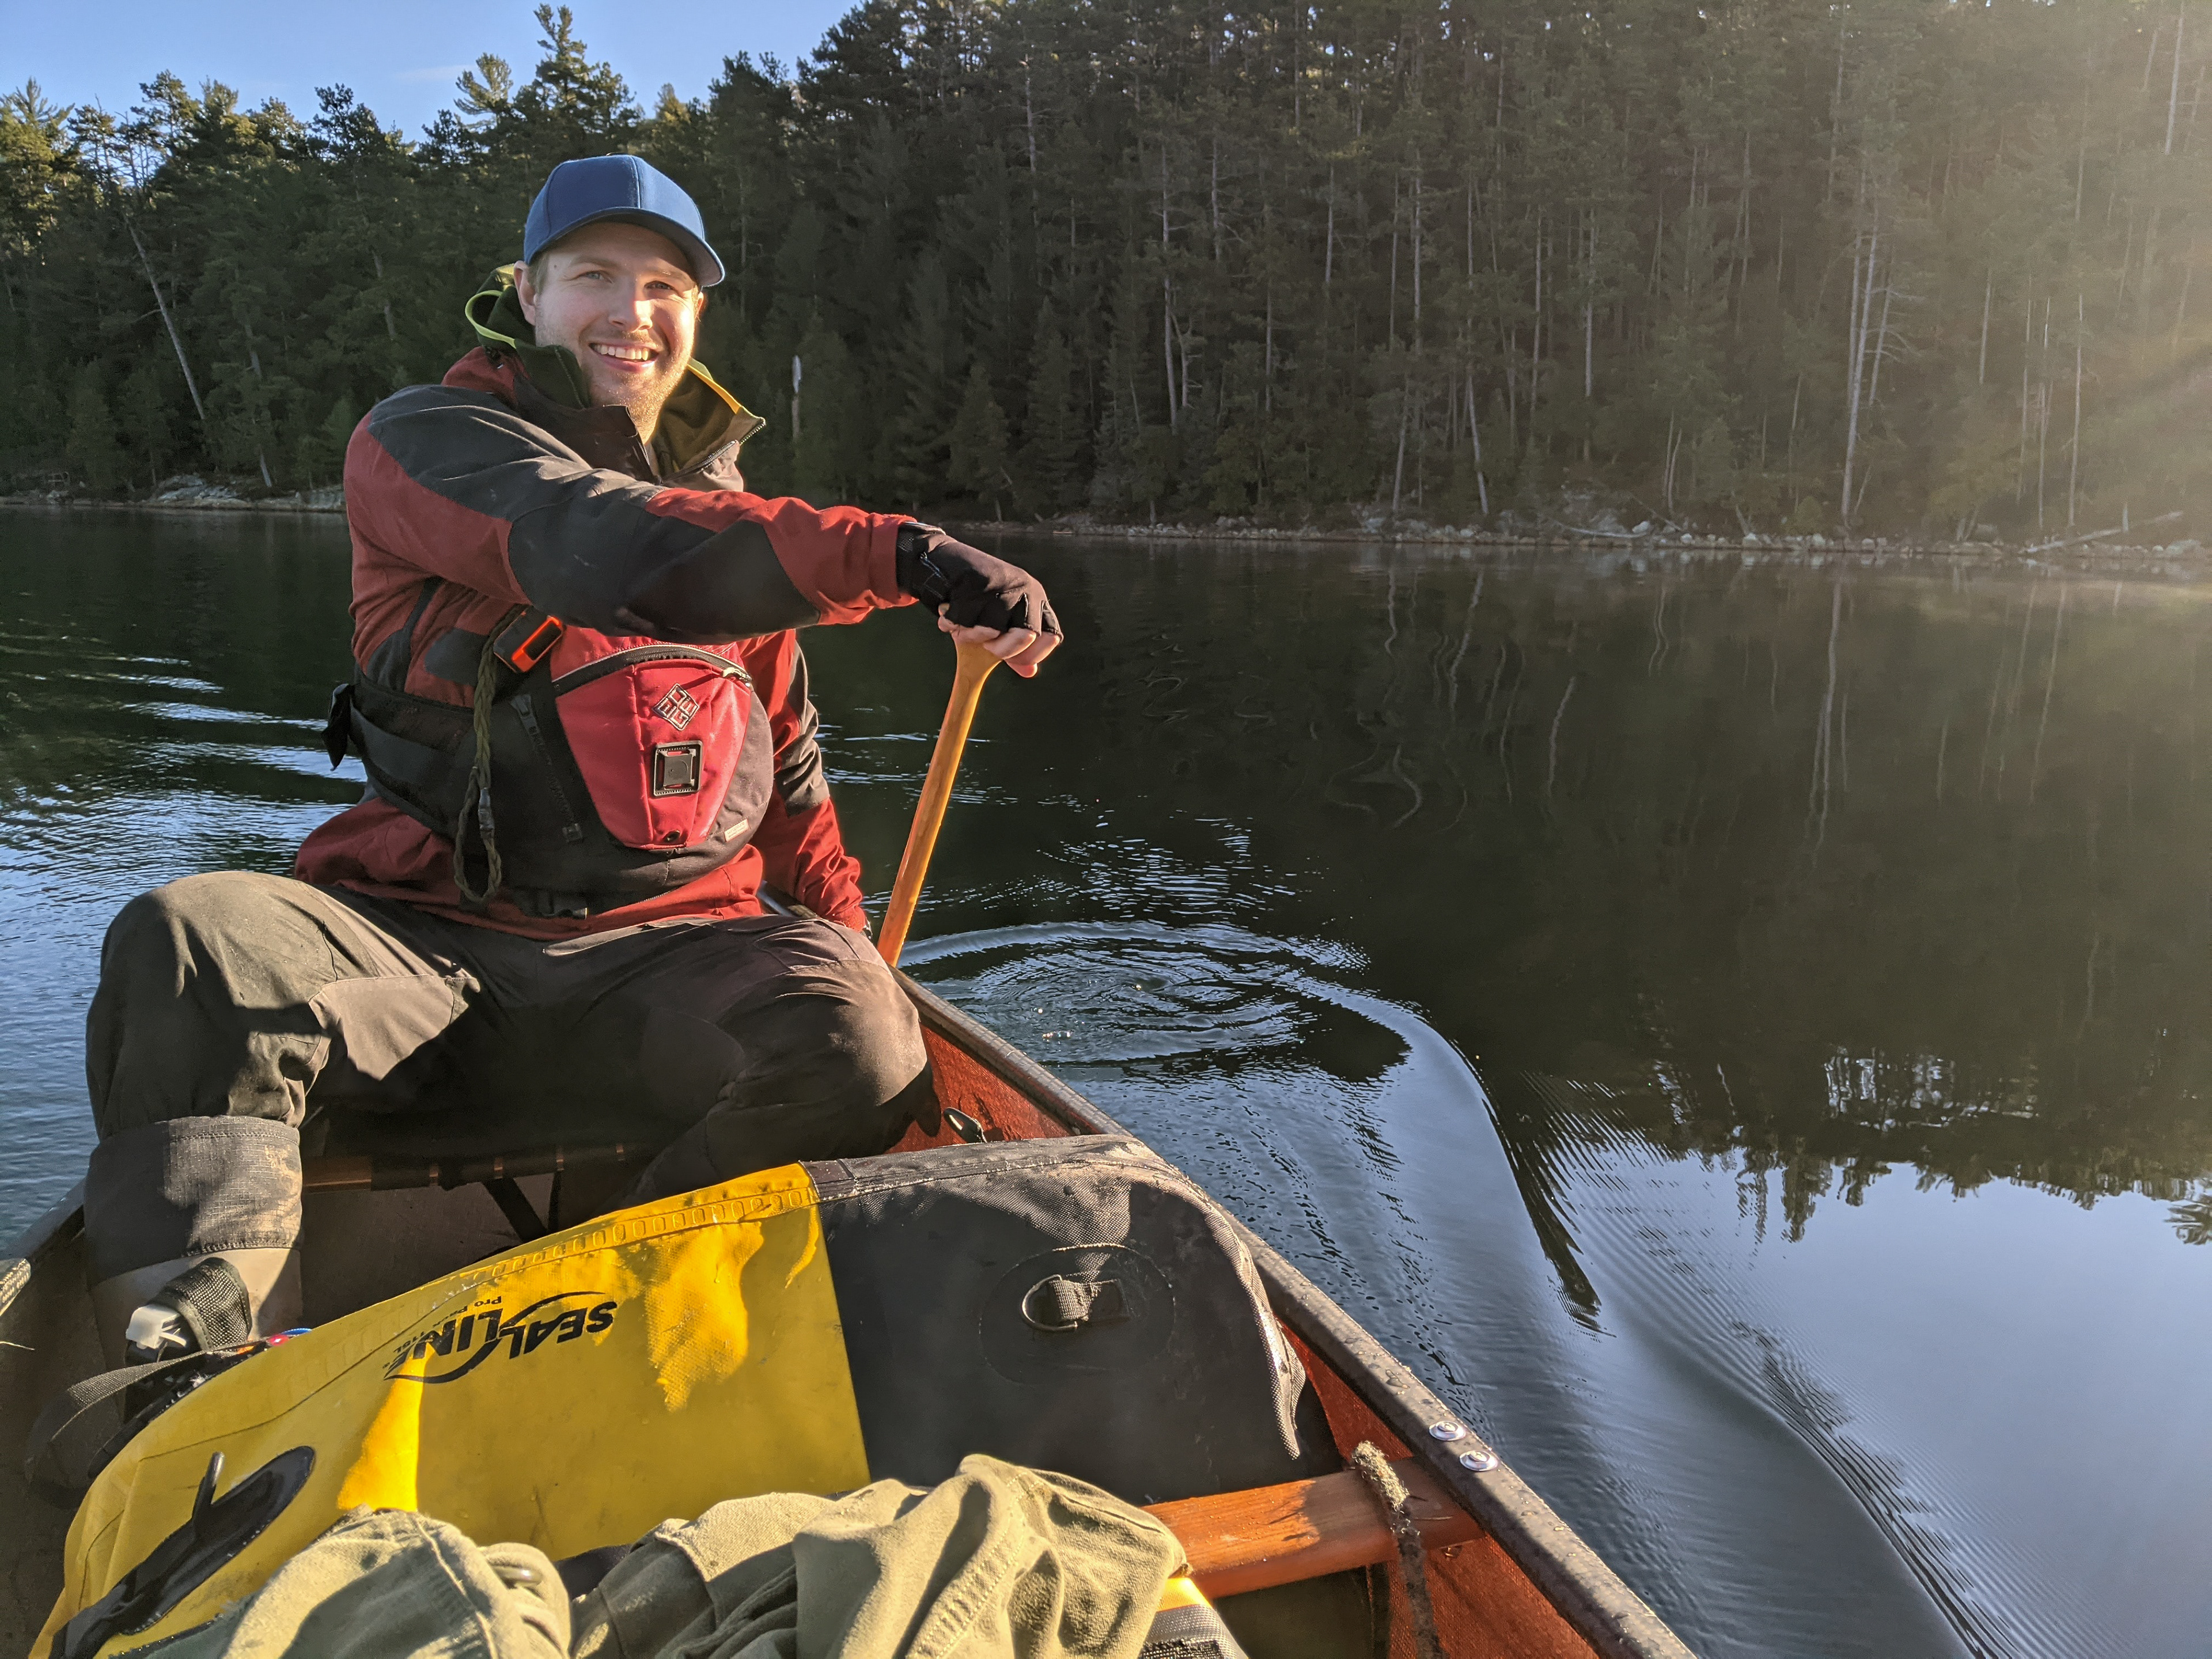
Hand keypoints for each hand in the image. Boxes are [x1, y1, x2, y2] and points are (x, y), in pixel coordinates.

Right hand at [895, 522, 1061, 677]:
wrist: (941, 562)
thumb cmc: (973, 599)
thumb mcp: (1000, 623)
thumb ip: (1016, 649)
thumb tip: (1031, 672)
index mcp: (1036, 599)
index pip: (1051, 636)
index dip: (1033, 655)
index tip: (1012, 660)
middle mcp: (1025, 589)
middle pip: (1026, 636)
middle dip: (1001, 649)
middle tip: (984, 645)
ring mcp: (1002, 583)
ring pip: (992, 629)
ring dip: (970, 635)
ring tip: (960, 625)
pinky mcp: (976, 581)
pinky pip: (965, 619)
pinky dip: (952, 623)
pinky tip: (947, 614)